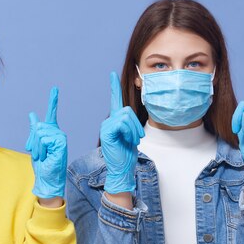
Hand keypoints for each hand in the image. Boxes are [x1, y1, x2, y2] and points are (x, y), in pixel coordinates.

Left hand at [25, 87, 66, 198]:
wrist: (46, 177)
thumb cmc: (42, 163)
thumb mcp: (34, 144)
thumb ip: (34, 130)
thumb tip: (33, 114)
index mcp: (51, 131)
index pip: (52, 112)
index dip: (53, 100)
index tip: (55, 88)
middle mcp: (57, 132)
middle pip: (37, 126)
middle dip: (32, 142)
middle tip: (38, 153)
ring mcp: (60, 136)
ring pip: (39, 132)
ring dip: (36, 147)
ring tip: (43, 156)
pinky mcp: (61, 142)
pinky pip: (44, 138)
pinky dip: (41, 149)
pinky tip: (47, 156)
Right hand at [101, 72, 144, 193]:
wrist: (121, 170)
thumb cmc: (127, 155)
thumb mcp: (131, 136)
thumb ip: (130, 124)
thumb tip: (129, 116)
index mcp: (115, 121)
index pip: (115, 100)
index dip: (114, 86)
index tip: (112, 74)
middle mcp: (109, 121)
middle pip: (127, 110)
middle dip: (136, 124)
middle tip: (137, 138)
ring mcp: (106, 126)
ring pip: (126, 116)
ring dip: (134, 130)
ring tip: (132, 141)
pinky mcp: (107, 131)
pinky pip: (122, 123)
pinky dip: (129, 132)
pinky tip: (126, 140)